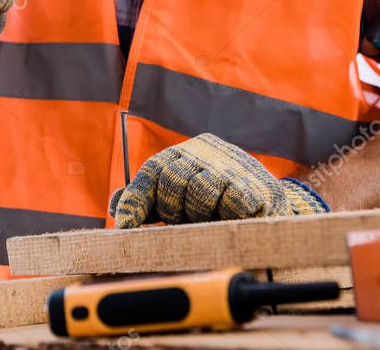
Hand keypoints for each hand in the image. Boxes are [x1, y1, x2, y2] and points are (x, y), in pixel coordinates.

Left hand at [109, 133, 327, 227]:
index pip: (151, 172)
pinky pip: (232, 200)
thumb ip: (148, 203)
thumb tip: (115, 208)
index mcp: (179, 156)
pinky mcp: (254, 181)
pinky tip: (233, 215)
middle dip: (174, 210)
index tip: (125, 226)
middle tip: (185, 221)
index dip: (136, 200)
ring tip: (211, 218)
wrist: (265, 205)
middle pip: (173, 180)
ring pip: (201, 190)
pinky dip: (228, 212)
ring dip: (203, 213)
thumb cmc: (212, 206)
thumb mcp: (176, 203)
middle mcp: (201, 152)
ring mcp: (228, 163)